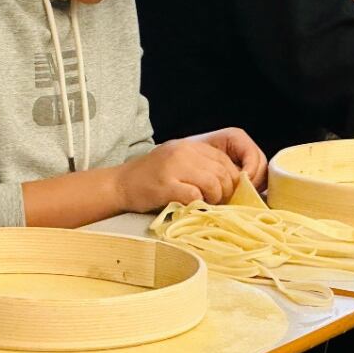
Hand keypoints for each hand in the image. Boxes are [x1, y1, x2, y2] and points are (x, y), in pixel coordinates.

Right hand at [114, 128, 266, 212]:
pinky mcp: (166, 185)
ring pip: (214, 184)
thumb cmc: (151, 179)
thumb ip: (202, 166)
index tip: (226, 194)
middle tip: (215, 202)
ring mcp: (174, 167)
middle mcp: (184, 152)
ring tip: (204, 205)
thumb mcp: (178, 163)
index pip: (225, 160)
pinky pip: (195, 196)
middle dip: (225, 192)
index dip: (232, 180)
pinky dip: (197, 204)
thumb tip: (234, 181)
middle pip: (224, 173)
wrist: (119, 185)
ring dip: (214, 199)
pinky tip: (189, 206)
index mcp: (189, 146)